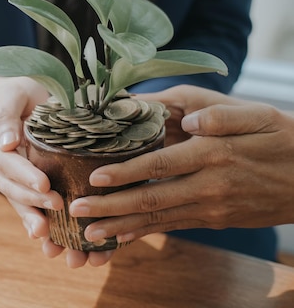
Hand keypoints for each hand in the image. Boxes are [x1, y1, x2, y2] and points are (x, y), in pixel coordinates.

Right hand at [0, 76, 113, 266]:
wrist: (21, 100)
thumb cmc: (21, 92)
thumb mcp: (13, 91)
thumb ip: (6, 113)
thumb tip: (5, 142)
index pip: (4, 160)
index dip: (22, 174)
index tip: (43, 184)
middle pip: (9, 184)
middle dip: (32, 199)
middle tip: (58, 205)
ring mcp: (1, 176)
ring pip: (15, 199)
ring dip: (30, 216)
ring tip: (46, 233)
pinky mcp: (15, 184)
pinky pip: (22, 204)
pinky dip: (31, 221)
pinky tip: (43, 237)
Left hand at [69, 85, 293, 243]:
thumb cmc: (280, 137)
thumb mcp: (256, 115)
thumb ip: (220, 115)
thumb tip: (188, 121)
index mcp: (212, 154)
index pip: (159, 166)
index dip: (125, 173)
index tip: (95, 178)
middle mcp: (208, 185)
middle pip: (151, 199)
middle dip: (111, 207)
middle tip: (78, 210)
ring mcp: (210, 207)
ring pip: (158, 219)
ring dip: (121, 226)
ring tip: (90, 233)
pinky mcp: (213, 219)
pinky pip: (173, 227)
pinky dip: (145, 233)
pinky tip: (122, 237)